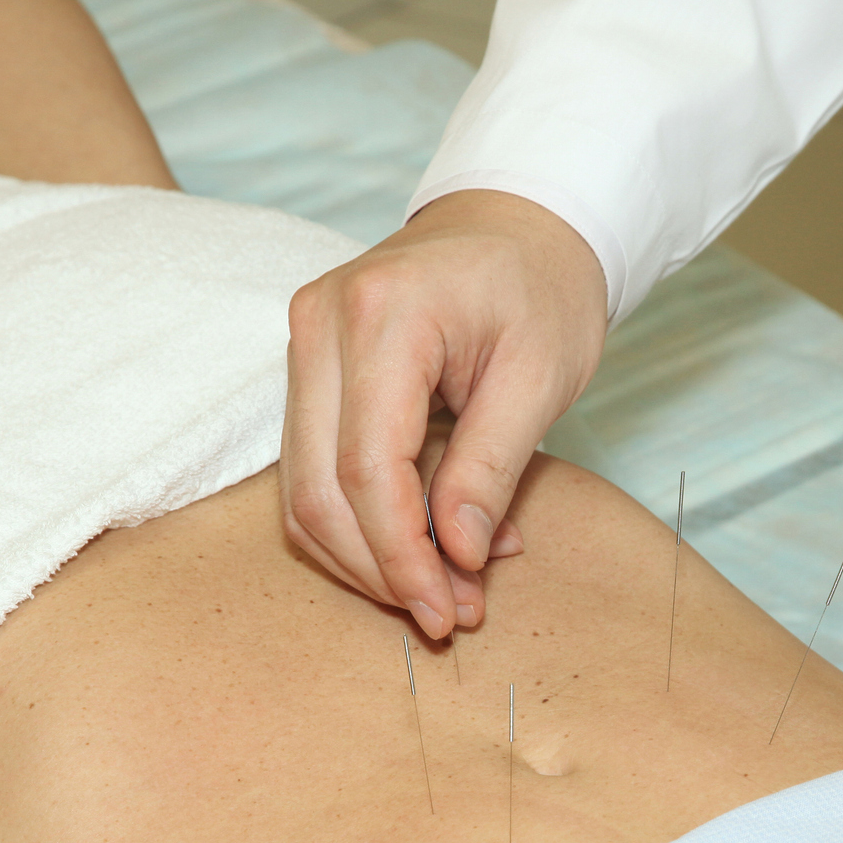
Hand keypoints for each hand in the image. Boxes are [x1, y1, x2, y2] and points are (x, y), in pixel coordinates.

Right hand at [280, 189, 607, 637]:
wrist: (515, 227)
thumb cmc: (540, 289)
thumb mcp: (540, 377)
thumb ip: (492, 469)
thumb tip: (459, 558)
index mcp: (382, 315)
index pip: (368, 468)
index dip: (403, 556)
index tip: (450, 611)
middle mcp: (320, 325)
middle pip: (318, 490)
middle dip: (382, 570)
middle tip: (449, 616)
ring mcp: (303, 345)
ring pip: (302, 491)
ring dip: (367, 559)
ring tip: (446, 591)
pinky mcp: (307, 370)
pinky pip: (310, 472)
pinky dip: (360, 525)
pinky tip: (425, 547)